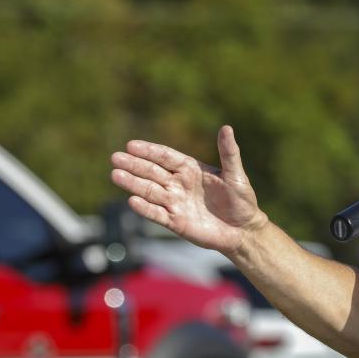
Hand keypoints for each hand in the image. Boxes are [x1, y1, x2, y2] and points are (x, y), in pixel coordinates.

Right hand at [110, 125, 266, 254]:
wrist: (243, 230)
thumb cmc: (242, 199)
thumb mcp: (236, 175)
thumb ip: (229, 153)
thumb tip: (227, 128)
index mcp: (191, 169)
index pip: (165, 157)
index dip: (149, 151)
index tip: (131, 145)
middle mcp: (179, 184)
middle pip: (152, 172)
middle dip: (134, 165)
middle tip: (115, 158)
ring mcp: (175, 203)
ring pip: (150, 191)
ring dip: (133, 183)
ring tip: (116, 175)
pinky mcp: (175, 222)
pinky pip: (157, 214)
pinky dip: (145, 208)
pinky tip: (132, 200)